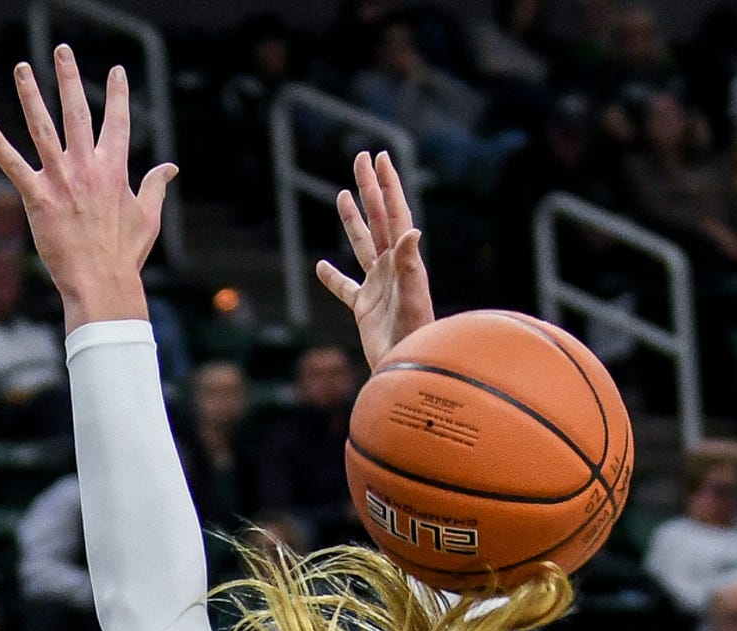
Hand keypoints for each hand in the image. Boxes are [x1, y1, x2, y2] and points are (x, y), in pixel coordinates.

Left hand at [0, 45, 175, 330]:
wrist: (101, 282)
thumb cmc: (124, 255)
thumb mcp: (148, 217)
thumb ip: (156, 186)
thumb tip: (171, 167)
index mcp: (114, 169)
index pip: (118, 122)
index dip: (118, 95)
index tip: (118, 71)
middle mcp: (87, 167)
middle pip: (77, 111)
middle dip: (69, 78)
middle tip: (61, 50)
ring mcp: (61, 180)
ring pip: (43, 128)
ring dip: (31, 95)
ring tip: (22, 68)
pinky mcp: (38, 198)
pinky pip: (14, 166)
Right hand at [316, 150, 433, 371]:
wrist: (406, 367)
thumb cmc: (415, 336)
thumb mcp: (413, 298)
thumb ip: (410, 264)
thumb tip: (412, 230)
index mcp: (403, 259)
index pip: (395, 213)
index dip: (388, 185)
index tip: (380, 157)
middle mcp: (391, 267)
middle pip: (377, 218)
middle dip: (369, 188)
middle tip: (361, 158)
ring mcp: (377, 286)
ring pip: (361, 244)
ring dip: (353, 220)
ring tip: (343, 195)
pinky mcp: (364, 308)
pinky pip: (345, 288)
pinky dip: (333, 278)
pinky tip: (322, 267)